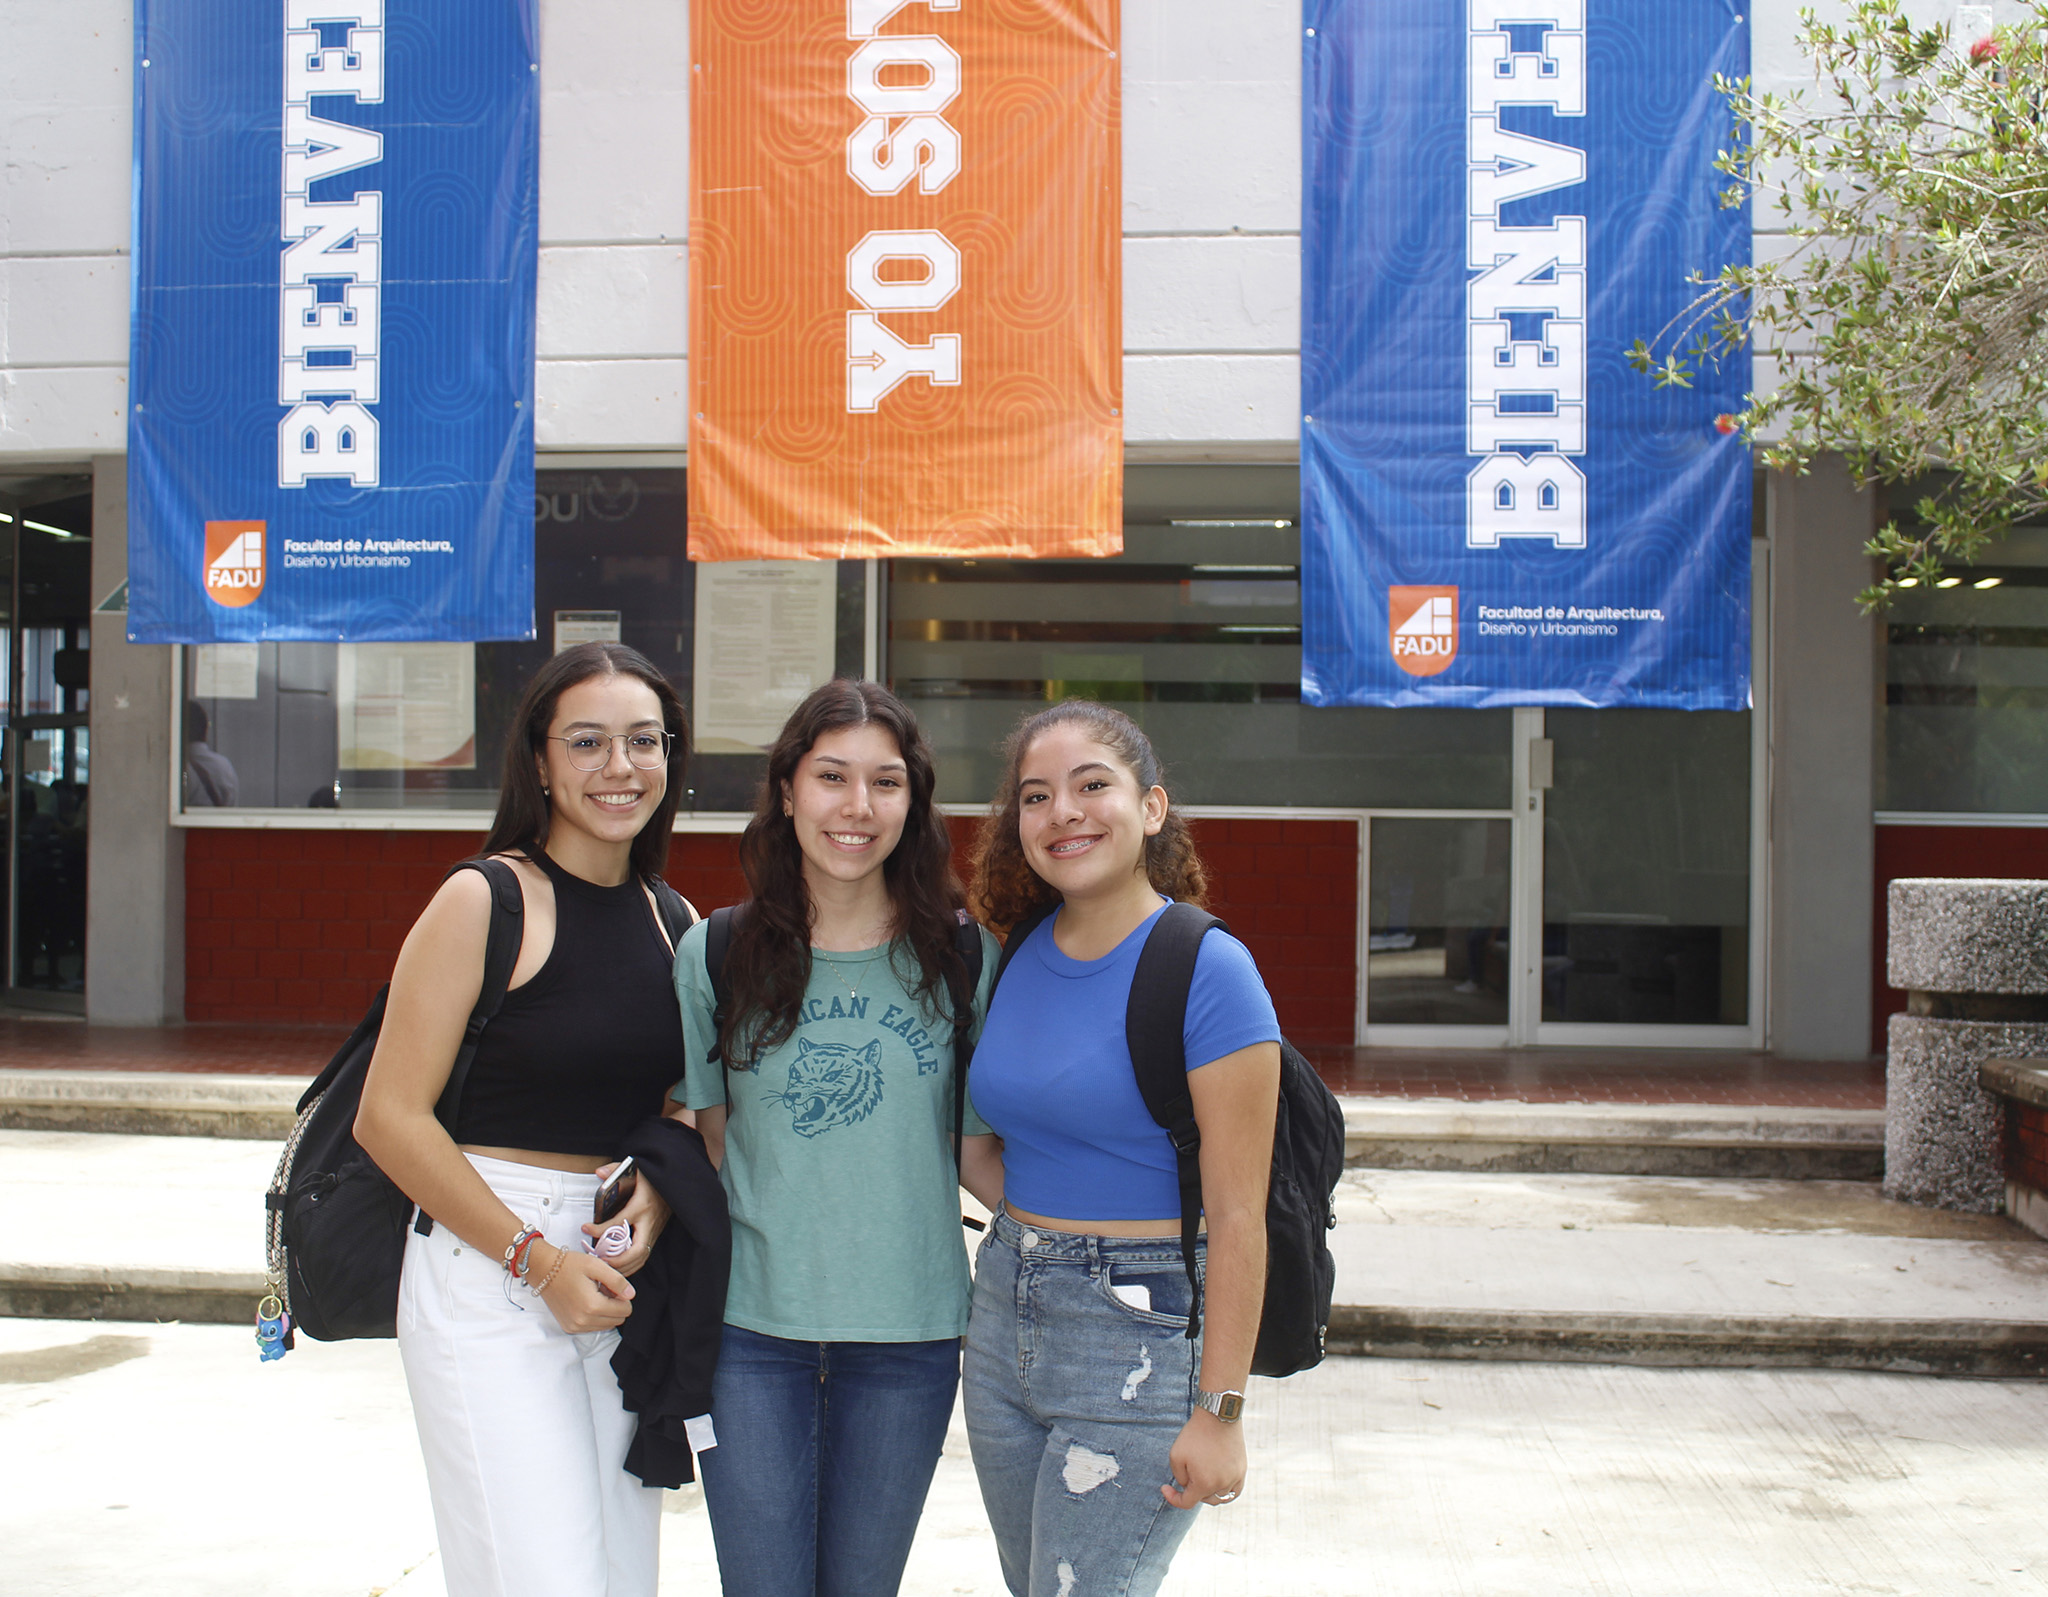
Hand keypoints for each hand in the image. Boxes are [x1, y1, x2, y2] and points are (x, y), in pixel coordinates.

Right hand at [534, 1244, 634, 1333]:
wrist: (543, 1270)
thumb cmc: (569, 1265)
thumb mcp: (597, 1266)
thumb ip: (618, 1281)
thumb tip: (631, 1294)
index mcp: (593, 1306)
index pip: (625, 1310)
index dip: (623, 1296)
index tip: (612, 1285)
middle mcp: (583, 1321)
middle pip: (617, 1320)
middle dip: (615, 1305)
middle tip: (603, 1289)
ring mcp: (575, 1327)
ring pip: (606, 1325)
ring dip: (605, 1311)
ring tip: (594, 1294)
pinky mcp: (569, 1327)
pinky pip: (592, 1327)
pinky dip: (594, 1316)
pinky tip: (585, 1300)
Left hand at [584, 1162, 670, 1276]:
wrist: (674, 1182)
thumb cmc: (652, 1177)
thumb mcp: (637, 1168)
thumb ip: (615, 1169)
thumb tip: (599, 1172)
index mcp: (642, 1206)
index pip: (619, 1222)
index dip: (601, 1229)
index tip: (586, 1228)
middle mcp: (649, 1222)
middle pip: (636, 1250)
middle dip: (617, 1260)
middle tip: (598, 1260)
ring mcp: (653, 1231)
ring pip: (641, 1257)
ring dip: (623, 1266)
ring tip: (604, 1267)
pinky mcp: (654, 1236)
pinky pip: (643, 1256)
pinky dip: (631, 1265)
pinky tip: (617, 1266)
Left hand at [1161, 1409, 1246, 1509]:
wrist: (1218, 1415)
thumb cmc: (1195, 1435)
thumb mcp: (1176, 1456)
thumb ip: (1179, 1478)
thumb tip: (1188, 1486)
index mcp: (1204, 1483)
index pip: (1187, 1503)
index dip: (1173, 1498)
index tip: (1164, 1488)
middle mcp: (1221, 1485)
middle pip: (1204, 1499)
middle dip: (1193, 1491)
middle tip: (1187, 1474)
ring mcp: (1234, 1478)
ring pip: (1220, 1497)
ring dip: (1208, 1491)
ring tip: (1201, 1478)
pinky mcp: (1242, 1470)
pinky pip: (1234, 1491)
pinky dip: (1226, 1492)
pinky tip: (1218, 1484)